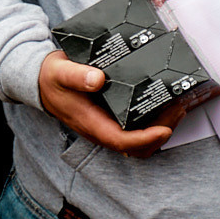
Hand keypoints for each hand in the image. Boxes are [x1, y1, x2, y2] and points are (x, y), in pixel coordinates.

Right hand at [36, 52, 191, 157]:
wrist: (41, 81)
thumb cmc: (51, 78)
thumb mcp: (60, 72)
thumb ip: (77, 76)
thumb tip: (98, 80)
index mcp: (90, 122)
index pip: (121, 141)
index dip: (146, 139)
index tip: (165, 128)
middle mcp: (101, 129)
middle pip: (137, 146)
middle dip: (162, 133)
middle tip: (178, 110)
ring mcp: (107, 127)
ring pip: (140, 141)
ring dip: (162, 129)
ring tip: (177, 107)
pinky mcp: (112, 120)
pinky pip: (137, 130)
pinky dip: (154, 123)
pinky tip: (163, 105)